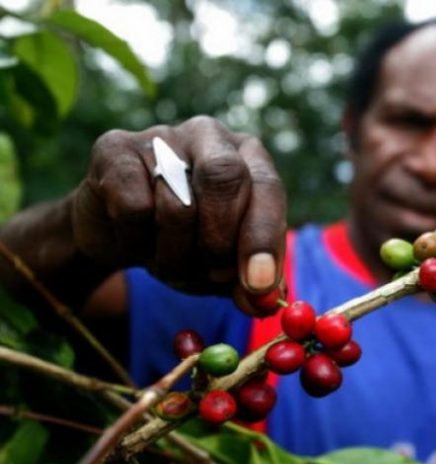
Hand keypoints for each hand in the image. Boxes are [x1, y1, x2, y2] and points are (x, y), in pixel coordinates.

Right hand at [73, 116, 285, 310]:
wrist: (117, 232)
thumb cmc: (187, 243)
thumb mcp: (225, 266)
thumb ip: (248, 282)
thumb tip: (263, 302)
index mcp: (250, 157)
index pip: (267, 188)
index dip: (264, 238)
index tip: (258, 285)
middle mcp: (210, 136)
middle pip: (225, 179)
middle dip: (219, 242)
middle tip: (212, 276)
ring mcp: (162, 137)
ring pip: (176, 205)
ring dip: (174, 256)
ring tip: (168, 263)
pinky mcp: (115, 149)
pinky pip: (132, 208)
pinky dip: (136, 243)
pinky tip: (135, 242)